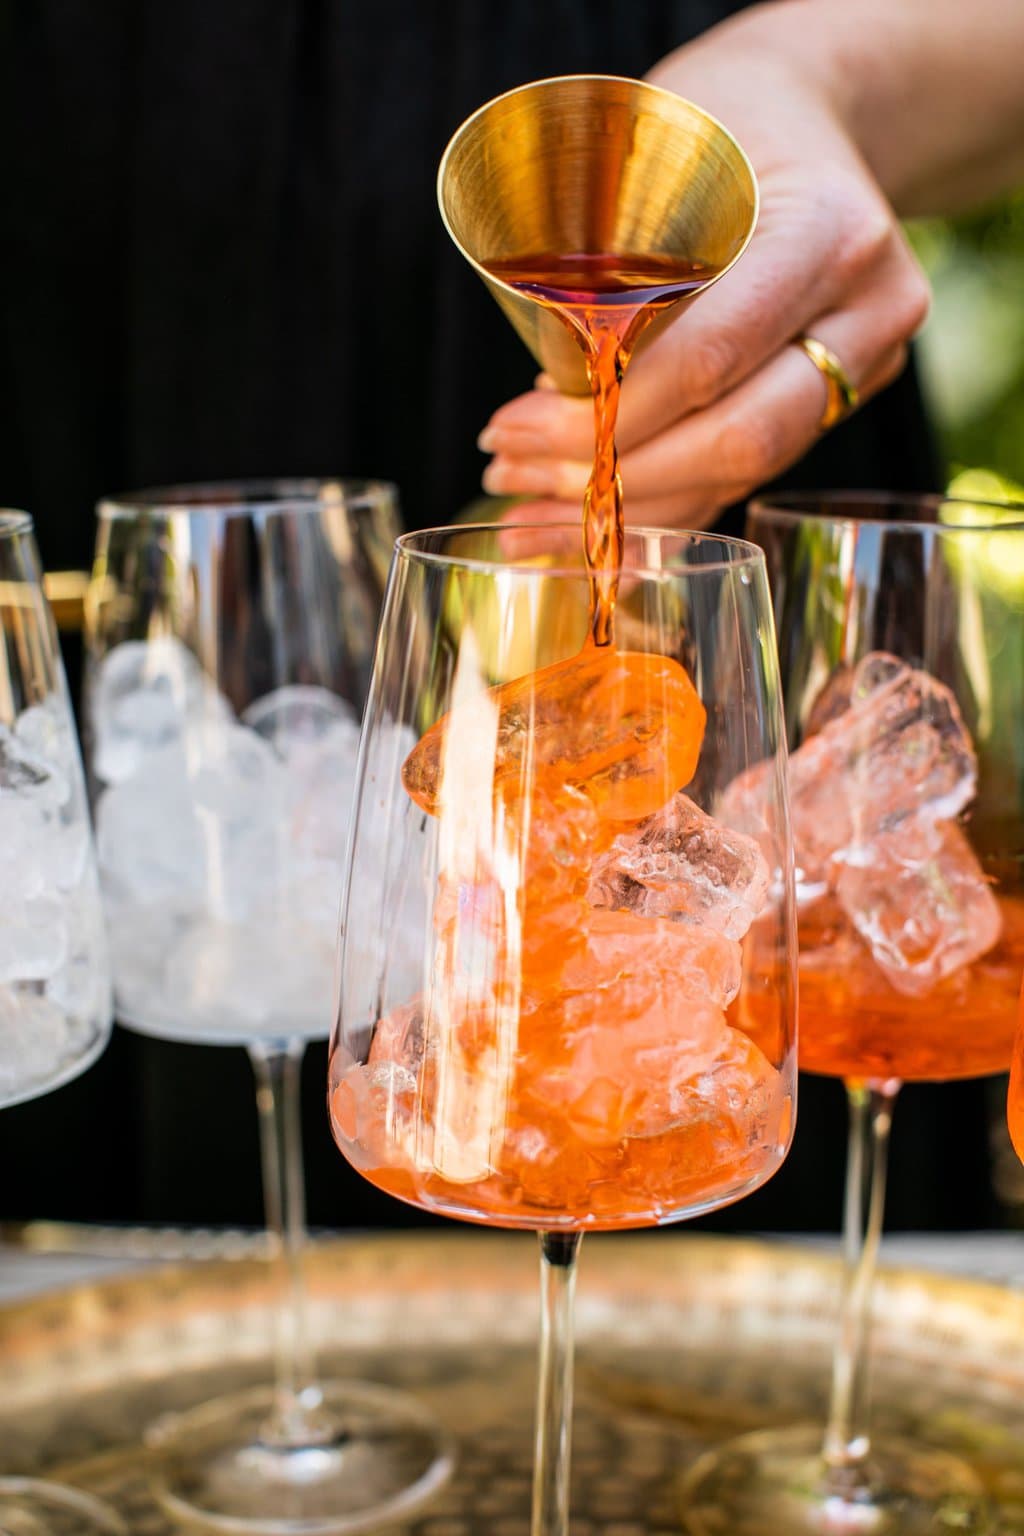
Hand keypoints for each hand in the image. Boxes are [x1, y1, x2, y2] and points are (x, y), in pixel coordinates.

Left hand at [476, 17, 931, 529]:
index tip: (511, 425)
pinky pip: (745, 477)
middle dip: (612, 472)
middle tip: (510, 471)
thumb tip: (547, 383)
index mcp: (829, 232)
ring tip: (528, 502)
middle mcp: (868, 308)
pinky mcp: (840, 402)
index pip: (710, 355)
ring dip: (627, 503)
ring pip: (743, 471)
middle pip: (739, 438)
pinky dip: (662, 505)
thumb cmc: (718, 122)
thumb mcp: (662, 148)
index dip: (606, 410)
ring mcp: (867, 363)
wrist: (810, 115)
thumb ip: (617, 252)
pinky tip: (589, 519)